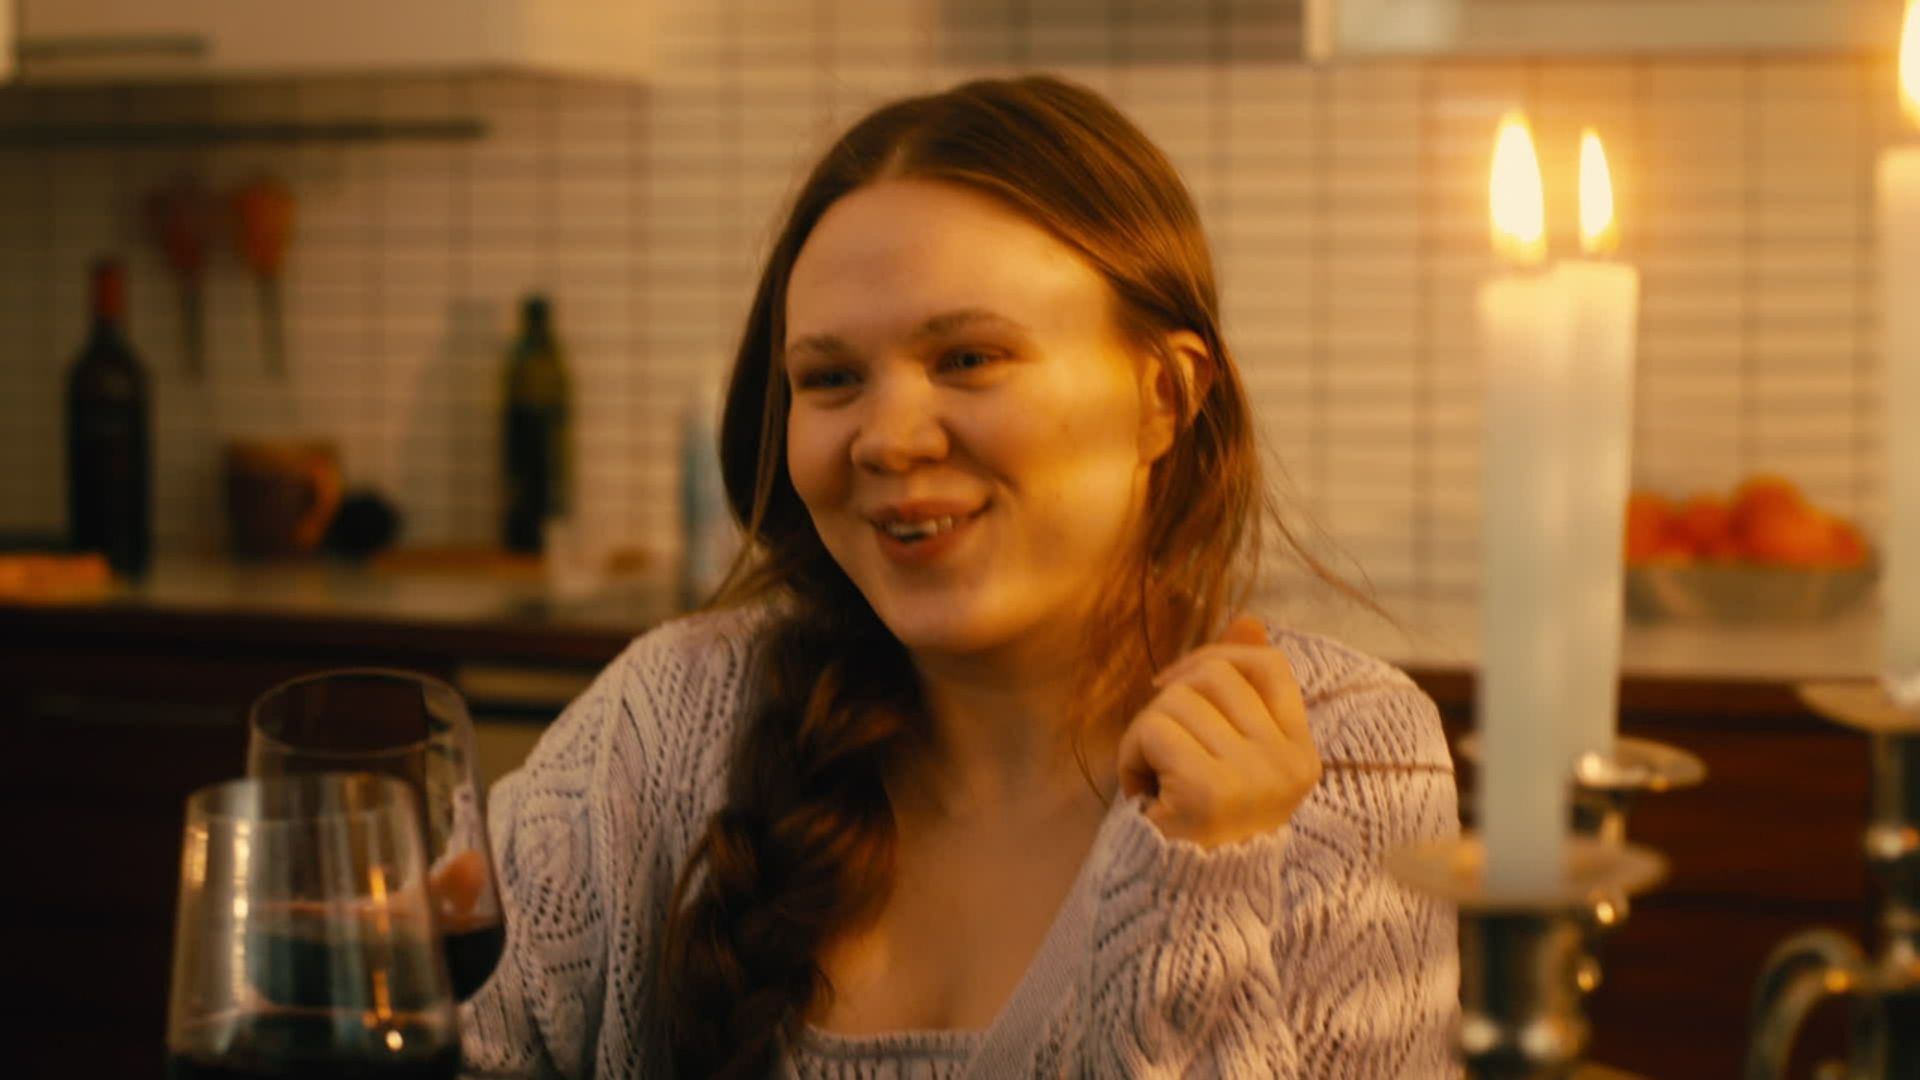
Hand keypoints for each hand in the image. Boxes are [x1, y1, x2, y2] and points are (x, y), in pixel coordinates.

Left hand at [1115, 615, 1320, 848]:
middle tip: (1162, 749)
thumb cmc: (1200, 824)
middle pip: (1215, 674)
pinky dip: (1131, 755)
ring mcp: (1253, 777)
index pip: (1269, 665)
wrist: (1184, 906)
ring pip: (1177, 700)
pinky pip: (1153, 729)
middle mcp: (1287, 764)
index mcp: (1301, 754)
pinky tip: (1140, 792)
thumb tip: (1250, 617)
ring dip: (1145, 734)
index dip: (1218, 656)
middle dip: (1171, 700)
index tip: (1177, 684)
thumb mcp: (1227, 753)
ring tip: (1153, 779)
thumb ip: (1241, 687)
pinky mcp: (1209, 789)